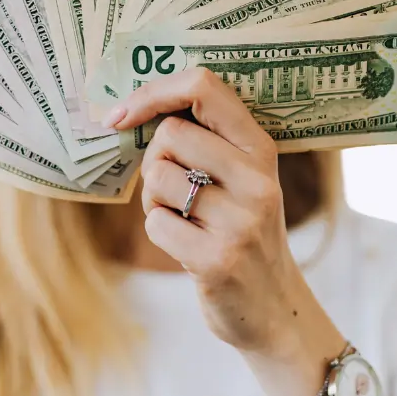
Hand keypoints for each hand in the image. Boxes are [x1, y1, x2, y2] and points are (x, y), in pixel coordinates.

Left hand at [104, 68, 334, 359]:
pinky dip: (159, 232)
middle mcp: (257, 179)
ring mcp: (241, 220)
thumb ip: (207, 141)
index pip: (204, 87)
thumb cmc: (241, 231)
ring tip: (184, 220)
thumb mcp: (242, 179)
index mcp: (260, 149)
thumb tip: (131, 109)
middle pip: (170, 134)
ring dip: (154, 201)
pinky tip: (187, 246)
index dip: (153, 92)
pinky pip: (155, 224)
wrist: (273, 308)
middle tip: (173, 192)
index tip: (123, 114)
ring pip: (158, 178)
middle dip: (154, 161)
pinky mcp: (218, 259)